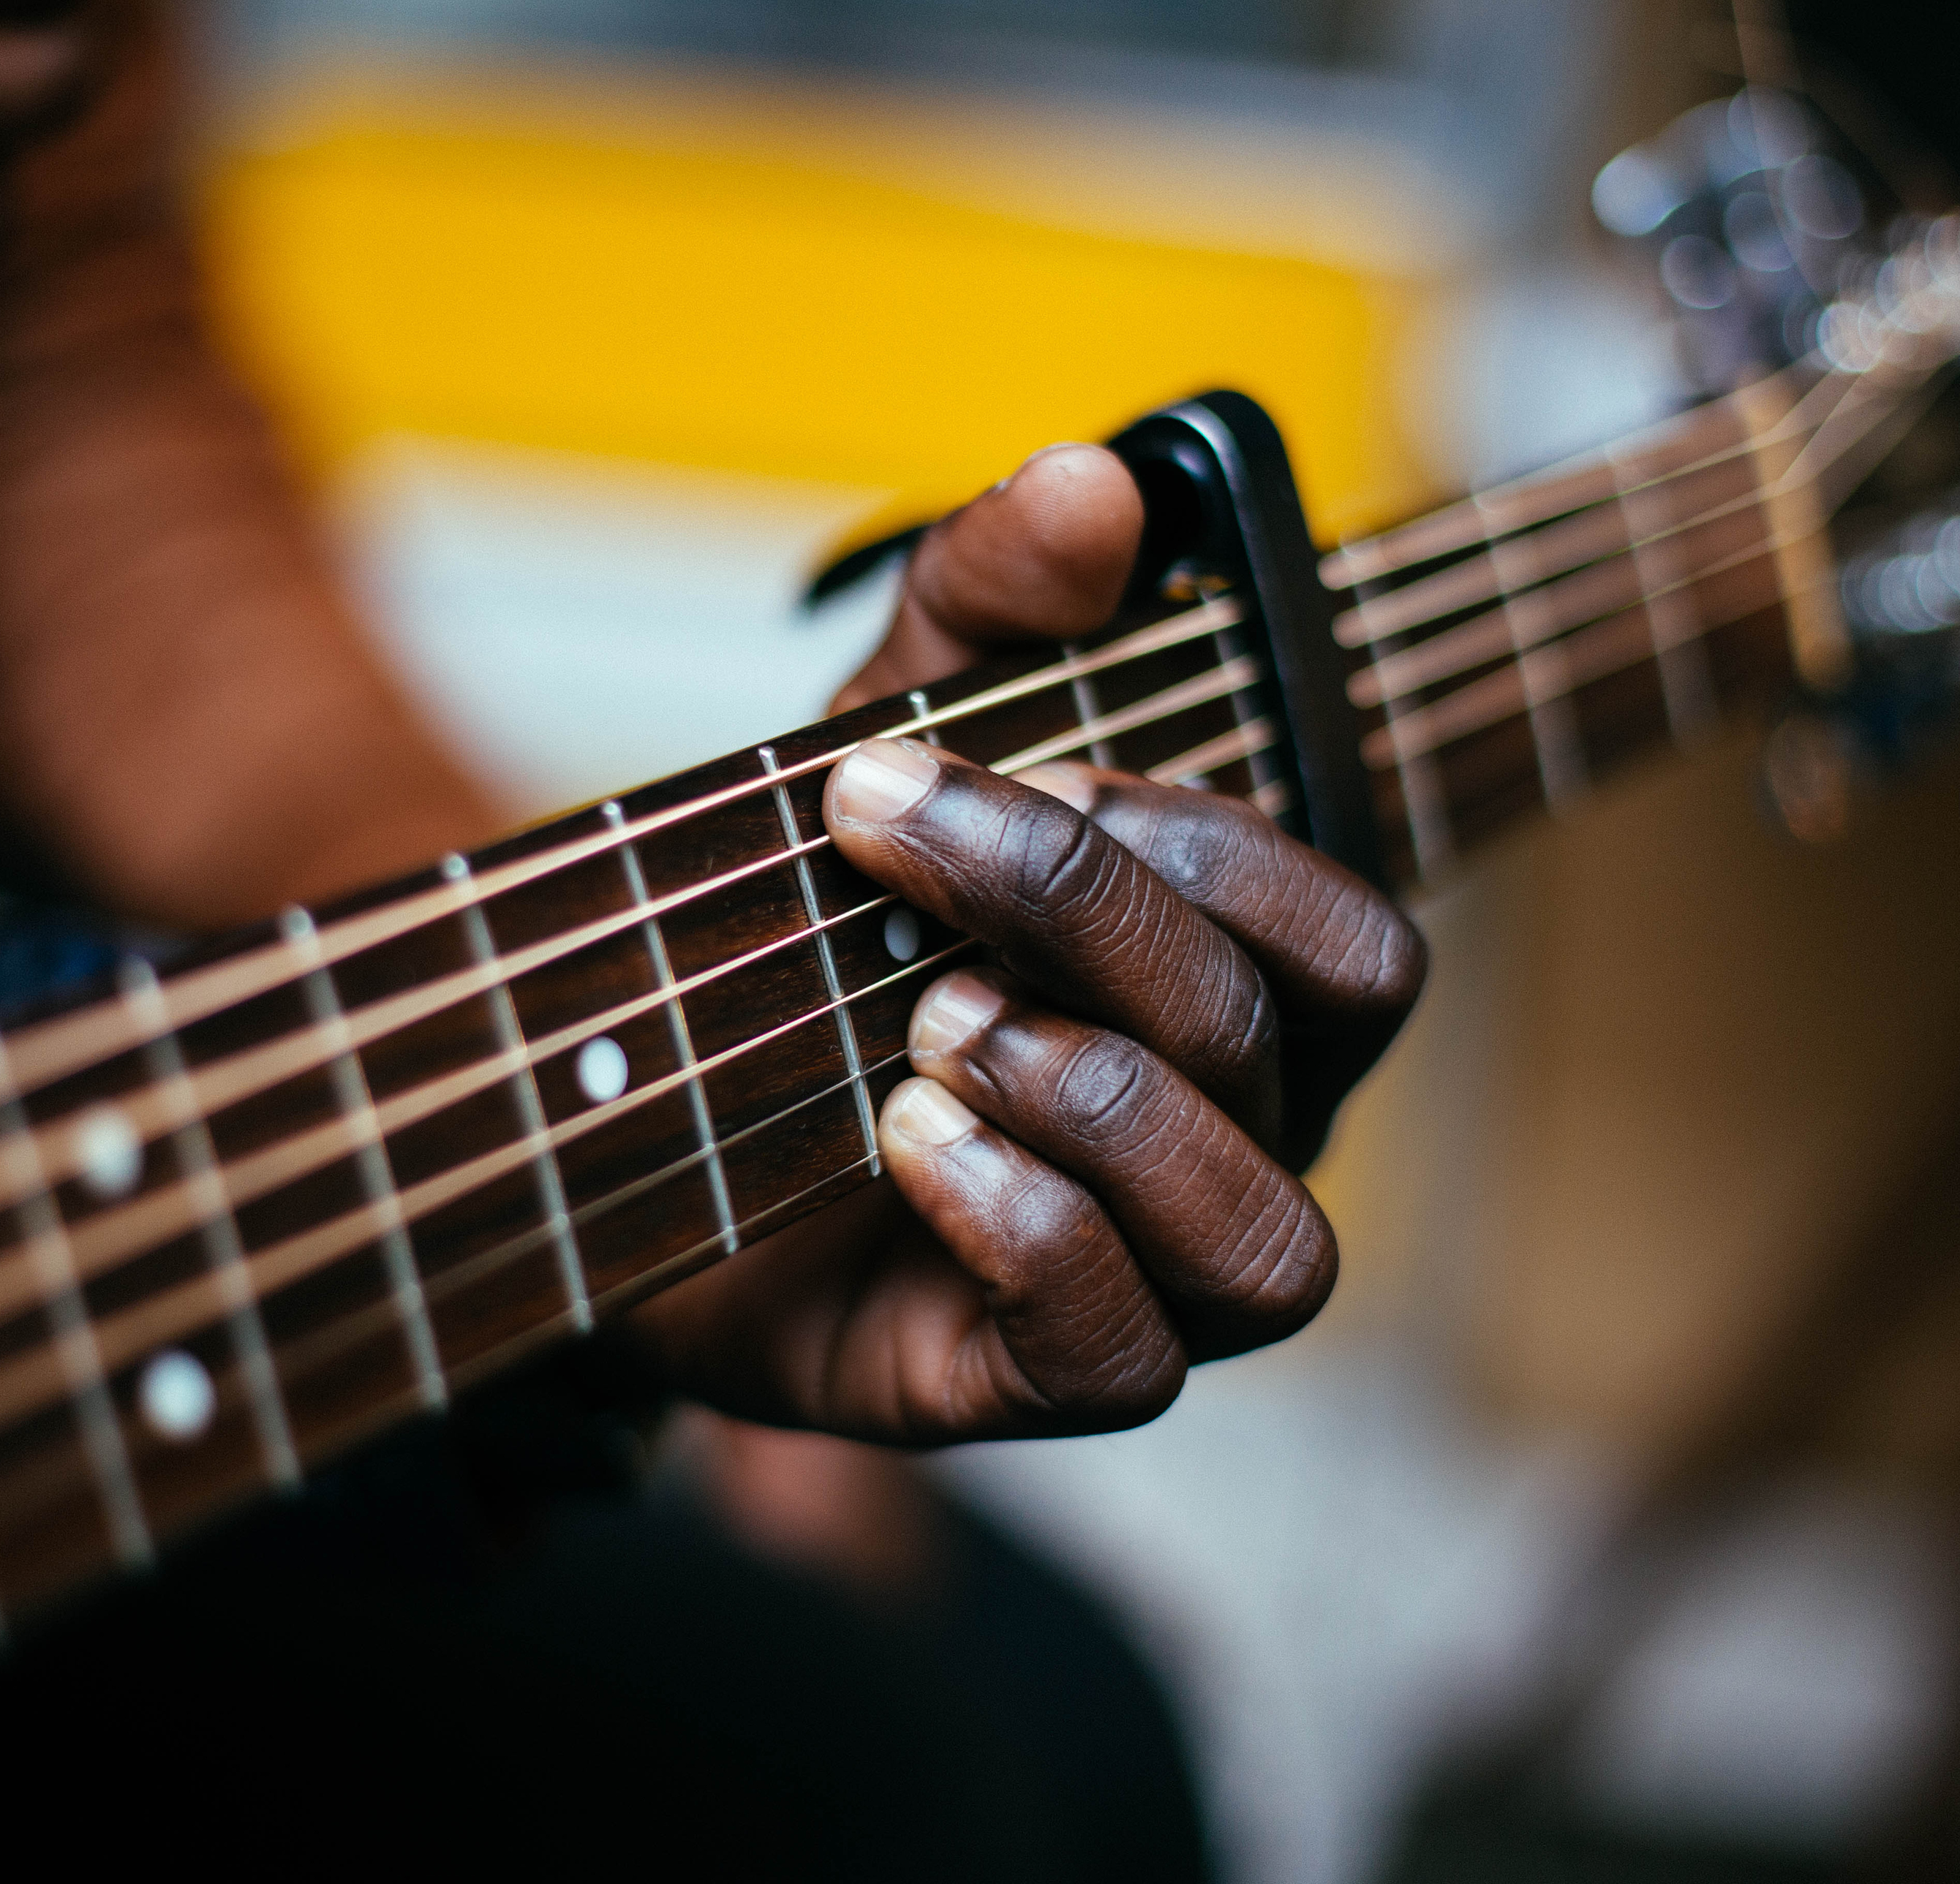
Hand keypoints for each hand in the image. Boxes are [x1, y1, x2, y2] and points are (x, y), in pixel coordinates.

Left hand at [626, 446, 1424, 1442]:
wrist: (611, 1090)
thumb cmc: (801, 911)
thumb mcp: (884, 719)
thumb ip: (991, 602)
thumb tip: (1096, 484)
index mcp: (1229, 990)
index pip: (1349, 940)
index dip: (1212, 846)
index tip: (1009, 763)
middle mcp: (1223, 1137)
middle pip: (1285, 1046)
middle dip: (1091, 917)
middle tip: (893, 847)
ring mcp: (1136, 1269)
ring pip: (1267, 1245)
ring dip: (1104, 1104)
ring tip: (925, 1025)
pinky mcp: (1019, 1374)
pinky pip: (1130, 1361)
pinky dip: (1034, 1234)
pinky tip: (909, 1138)